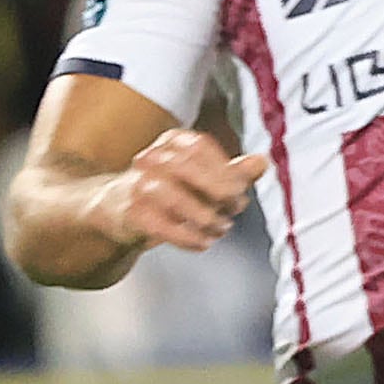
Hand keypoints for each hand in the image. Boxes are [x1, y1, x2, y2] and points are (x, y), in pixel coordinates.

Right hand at [106, 129, 268, 254]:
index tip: (240, 190)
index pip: (199, 146)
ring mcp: (137, 185)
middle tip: (235, 208)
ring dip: (206, 218)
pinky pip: (162, 227)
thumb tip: (262, 162)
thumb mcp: (204, 175)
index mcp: (173, 141)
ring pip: (175, 199)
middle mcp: (151, 158)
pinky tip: (203, 243)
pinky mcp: (130, 214)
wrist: (120, 208)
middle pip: (186, 168)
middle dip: (219, 191)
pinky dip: (188, 238)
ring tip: (222, 228)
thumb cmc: (172, 188)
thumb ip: (234, 171)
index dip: (225, 169)